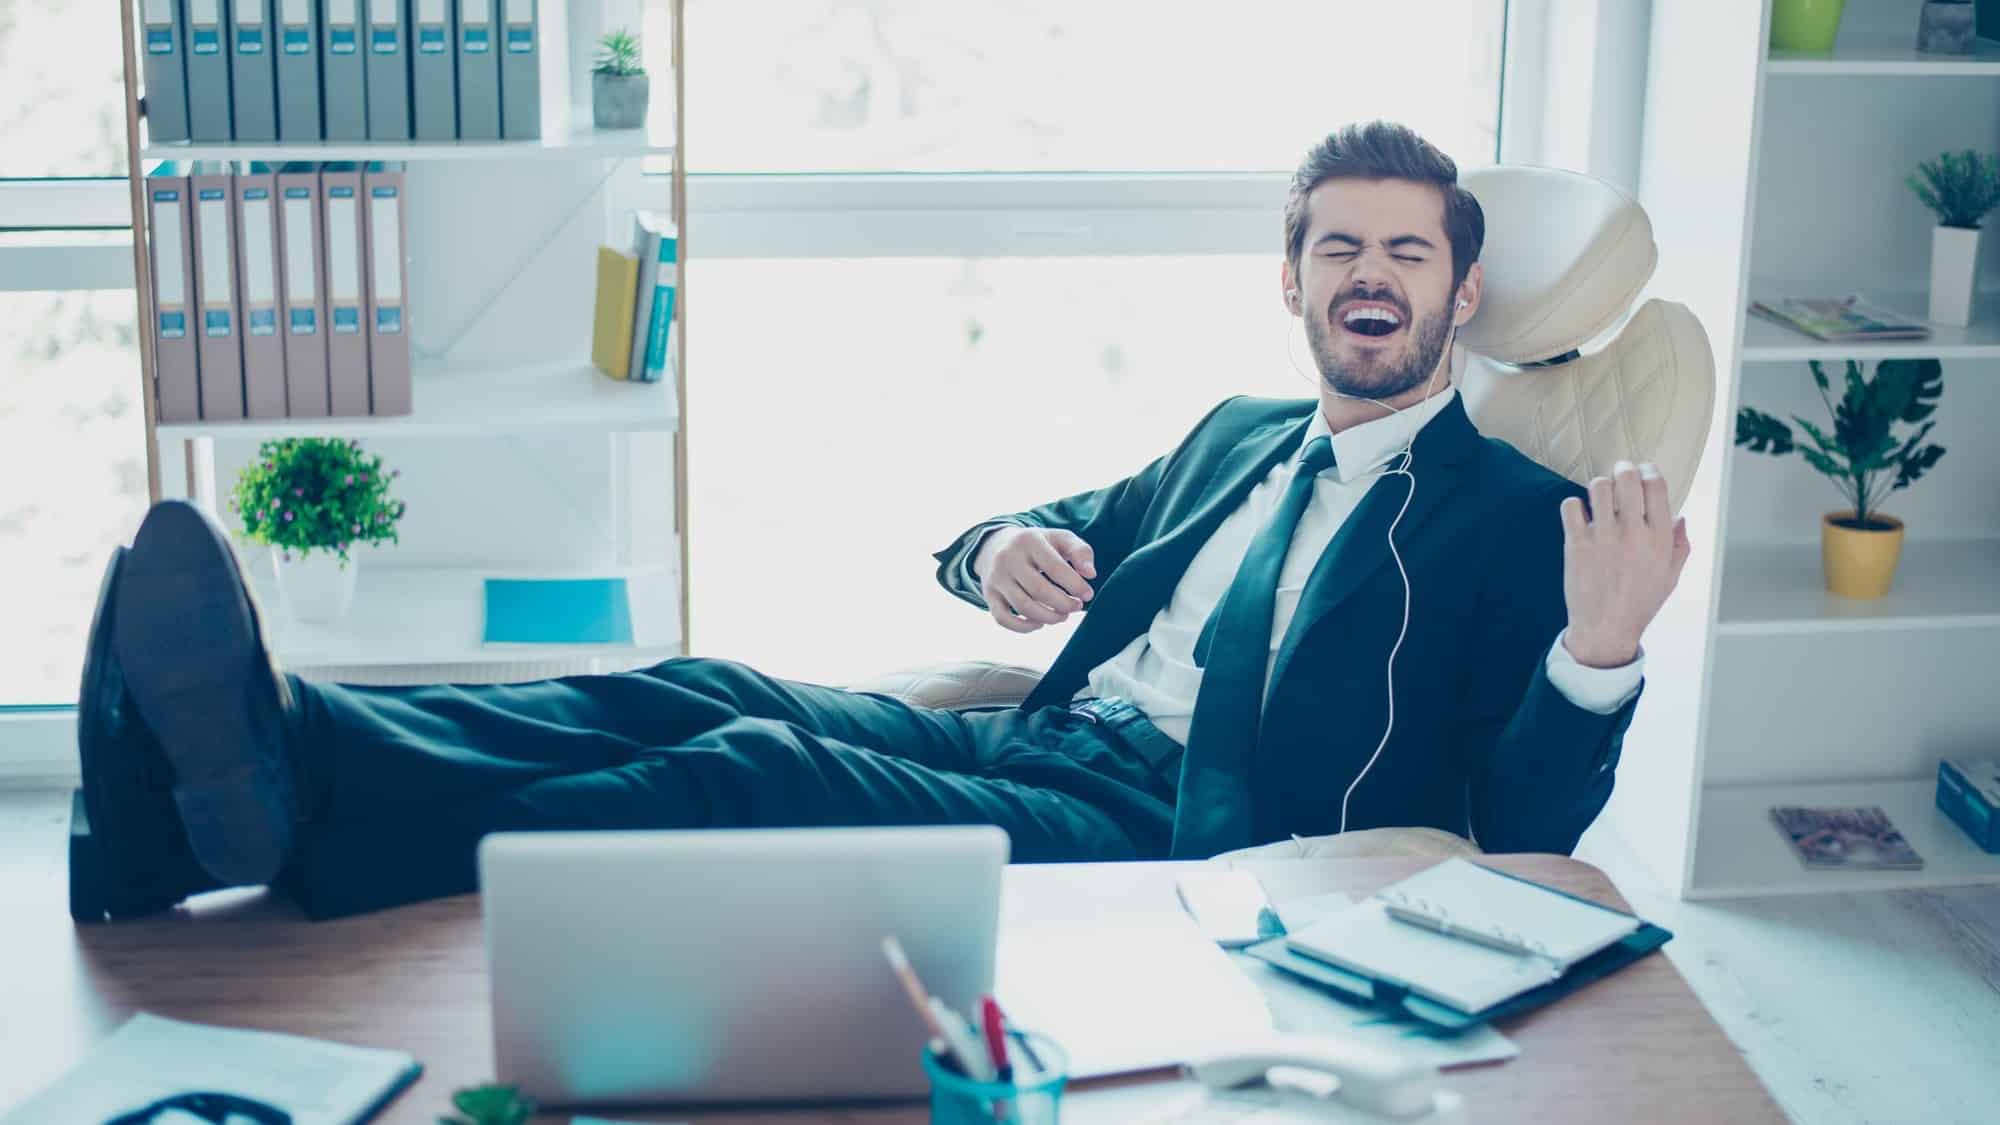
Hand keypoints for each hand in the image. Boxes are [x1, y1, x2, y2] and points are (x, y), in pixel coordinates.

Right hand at [975, 526, 1096, 633]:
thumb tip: (1090, 575)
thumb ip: (1081, 551)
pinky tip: (1040, 623)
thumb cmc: (1039, 545)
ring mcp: (996, 578)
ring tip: (1062, 615)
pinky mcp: (989, 595)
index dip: (1075, 585)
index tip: (1087, 595)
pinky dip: (1024, 627)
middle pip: (1039, 590)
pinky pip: (1004, 619)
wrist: (998, 544)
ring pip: (1023, 607)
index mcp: (1029, 541)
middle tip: (1076, 607)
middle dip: (1063, 604)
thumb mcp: (1060, 539)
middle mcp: (1008, 558)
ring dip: (1049, 617)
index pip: (1055, 568)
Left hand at [1558, 461, 1691, 667]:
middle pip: (1628, 479)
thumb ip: (1679, 545)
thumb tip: (1680, 518)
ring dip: (1599, 485)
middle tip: (1620, 471)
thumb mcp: (1670, 576)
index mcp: (1659, 538)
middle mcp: (1633, 533)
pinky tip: (1579, 513)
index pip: (1657, 486)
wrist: (1605, 628)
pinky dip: (1573, 505)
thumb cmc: (1639, 602)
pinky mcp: (1577, 544)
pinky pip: (1570, 506)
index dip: (1649, 470)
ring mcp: (1603, 537)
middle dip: (1624, 468)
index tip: (1644, 470)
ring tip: (1600, 495)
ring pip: (1598, 487)